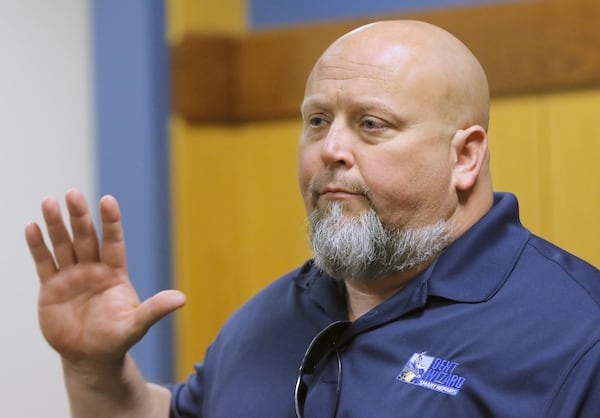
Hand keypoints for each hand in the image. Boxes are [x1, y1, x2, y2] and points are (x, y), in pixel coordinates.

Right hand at [25, 189, 184, 366]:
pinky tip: (32, 228)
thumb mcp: (136, 325)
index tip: (108, 200)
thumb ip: (155, 309)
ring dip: (55, 225)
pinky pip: (45, 262)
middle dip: (79, 216)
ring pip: (63, 245)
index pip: (113, 241)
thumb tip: (181, 299)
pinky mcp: (51, 287)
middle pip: (85, 237)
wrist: (90, 357)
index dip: (111, 222)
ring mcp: (71, 276)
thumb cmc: (116, 339)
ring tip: (49, 202)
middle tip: (73, 194)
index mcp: (115, 273)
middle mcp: (93, 269)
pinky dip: (38, 246)